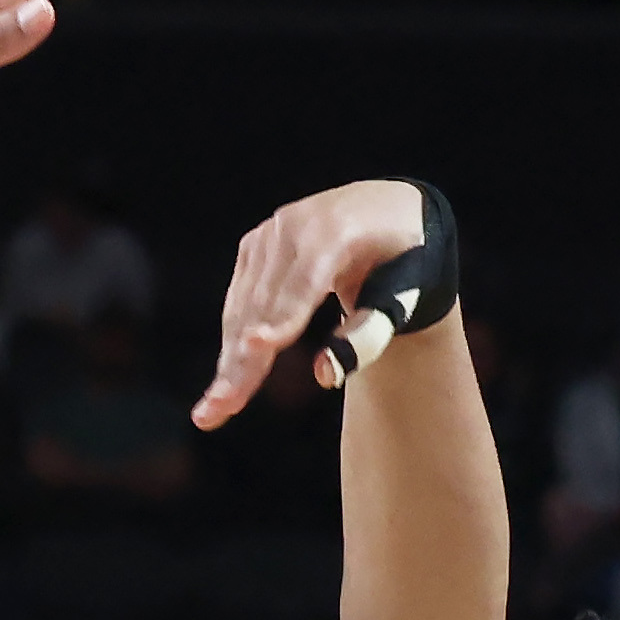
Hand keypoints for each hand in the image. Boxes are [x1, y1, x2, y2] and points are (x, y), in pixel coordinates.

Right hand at [192, 178, 435, 426]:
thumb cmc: (404, 261)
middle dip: (243, 358)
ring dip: (230, 360)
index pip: (305, 283)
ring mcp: (268, 234)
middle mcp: (294, 225)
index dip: (281, 318)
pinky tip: (227, 379)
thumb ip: (369, 333)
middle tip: (222, 407)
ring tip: (216, 408)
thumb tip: (324, 375)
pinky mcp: (253, 246)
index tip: (256, 349)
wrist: (386, 211)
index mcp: (338, 229)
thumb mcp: (403, 295)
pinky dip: (232, 342)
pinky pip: (239, 301)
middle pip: (264, 303)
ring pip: (244, 307)